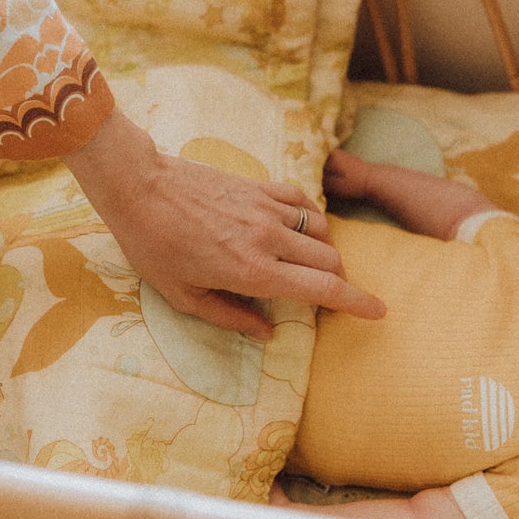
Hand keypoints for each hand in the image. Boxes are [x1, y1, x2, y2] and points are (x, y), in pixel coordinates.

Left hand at [63, 109, 384, 339]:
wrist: (139, 185)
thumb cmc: (153, 245)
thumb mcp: (183, 295)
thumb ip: (230, 316)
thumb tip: (267, 333)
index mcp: (254, 272)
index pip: (324, 288)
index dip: (358, 302)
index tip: (379, 311)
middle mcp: (269, 238)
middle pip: (331, 260)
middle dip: (339, 281)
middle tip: (328, 294)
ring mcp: (265, 207)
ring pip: (320, 229)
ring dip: (325, 250)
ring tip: (309, 264)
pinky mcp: (257, 185)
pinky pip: (301, 201)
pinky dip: (310, 217)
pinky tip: (298, 228)